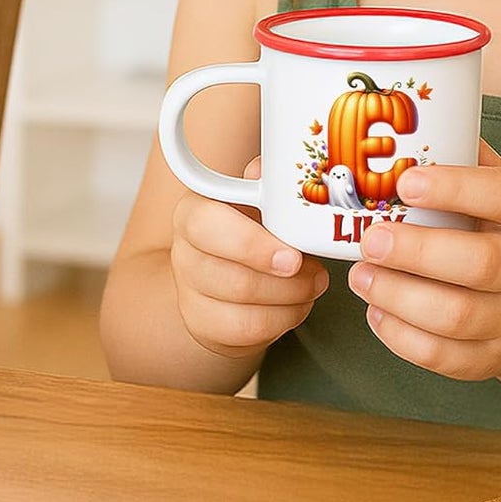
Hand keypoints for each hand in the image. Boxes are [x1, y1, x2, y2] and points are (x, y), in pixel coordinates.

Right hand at [170, 156, 329, 358]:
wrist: (228, 265)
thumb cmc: (250, 225)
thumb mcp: (259, 197)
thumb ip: (267, 182)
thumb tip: (274, 169)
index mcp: (194, 212)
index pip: (208, 227)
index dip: (253, 246)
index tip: (293, 257)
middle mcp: (184, 252)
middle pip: (234, 280)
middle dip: (288, 282)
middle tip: (316, 273)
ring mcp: (188, 292)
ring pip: (244, 311)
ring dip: (291, 301)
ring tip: (311, 285)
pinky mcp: (201, 324)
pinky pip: (246, 332)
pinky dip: (282, 321)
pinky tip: (296, 304)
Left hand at [345, 140, 500, 380]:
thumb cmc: (496, 231)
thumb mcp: (496, 189)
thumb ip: (460, 155)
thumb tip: (400, 108)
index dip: (454, 187)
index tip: (405, 181)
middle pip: (479, 263)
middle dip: (417, 252)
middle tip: (369, 238)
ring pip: (456, 316)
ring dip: (398, 296)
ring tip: (360, 276)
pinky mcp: (489, 360)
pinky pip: (442, 357)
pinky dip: (400, 336)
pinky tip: (375, 310)